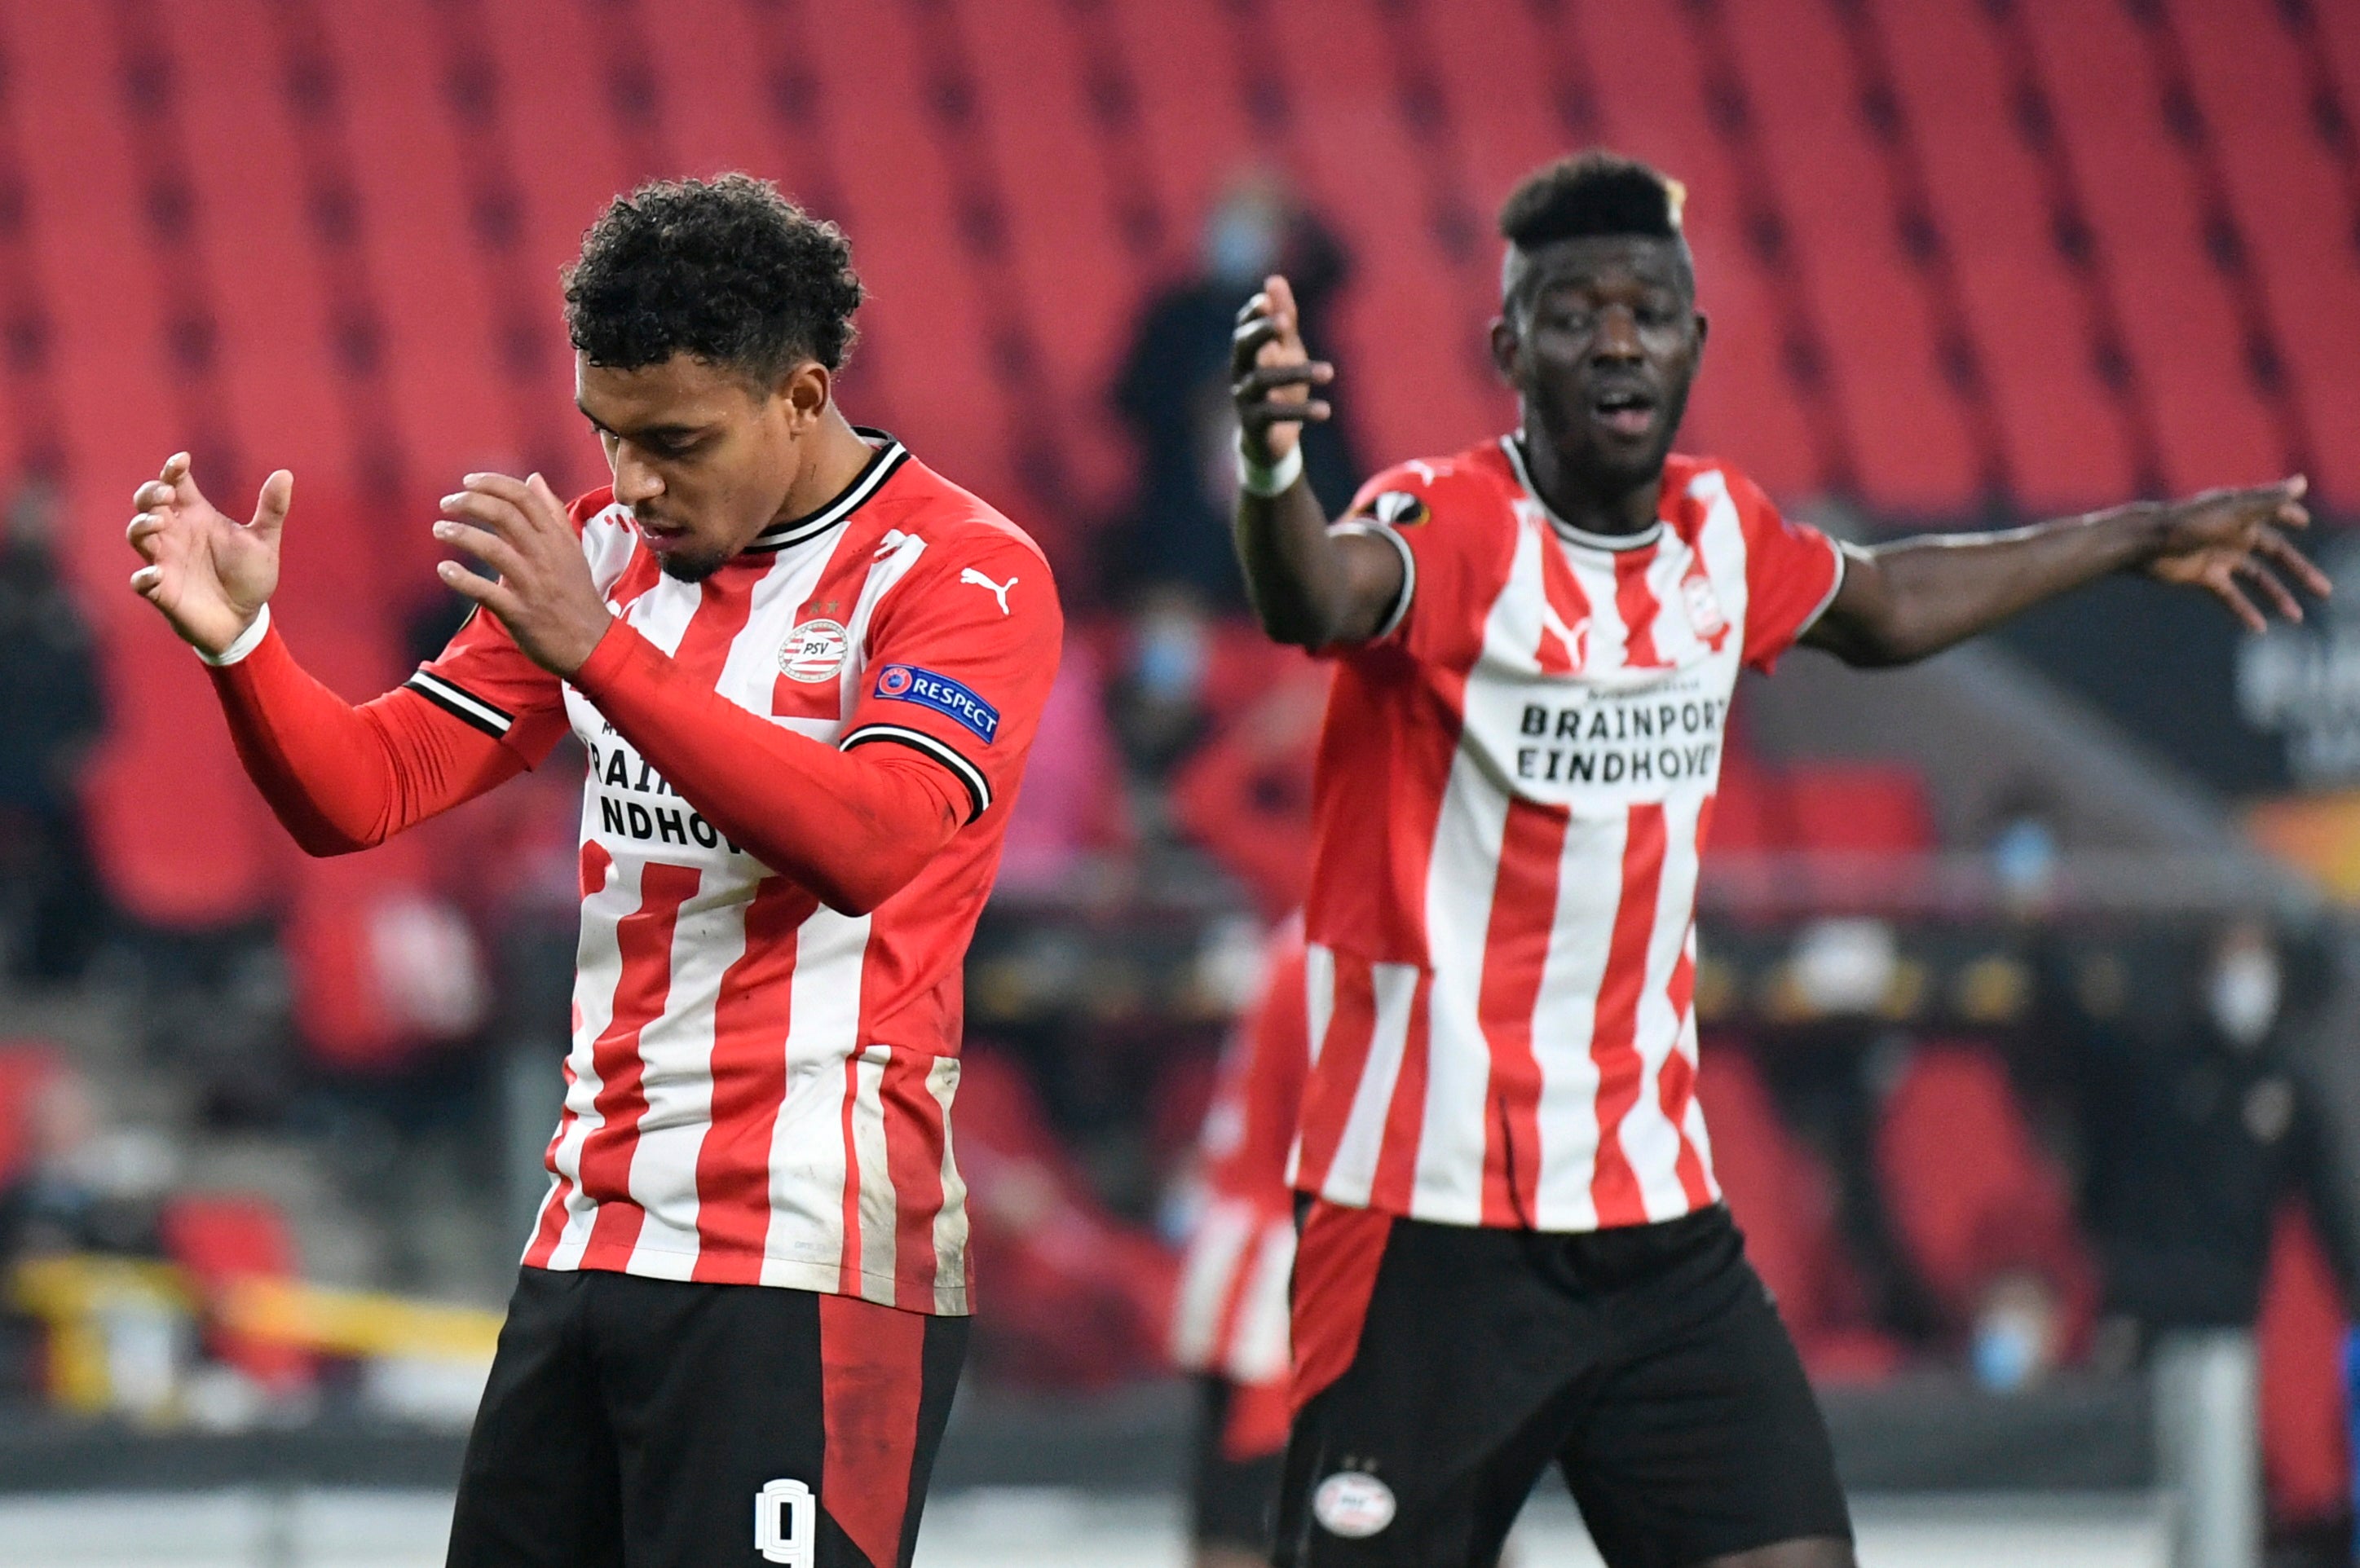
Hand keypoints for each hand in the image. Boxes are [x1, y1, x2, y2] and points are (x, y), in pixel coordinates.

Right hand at [125, 453, 288, 656]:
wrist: (245, 619)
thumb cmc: (249, 576)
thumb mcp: (264, 541)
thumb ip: (272, 509)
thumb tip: (285, 473)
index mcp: (197, 516)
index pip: (176, 484)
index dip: (173, 469)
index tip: (182, 460)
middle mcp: (175, 534)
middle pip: (146, 503)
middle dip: (150, 494)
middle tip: (167, 495)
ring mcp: (165, 561)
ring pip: (137, 535)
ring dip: (142, 526)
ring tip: (158, 523)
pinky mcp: (161, 590)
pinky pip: (141, 581)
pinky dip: (144, 576)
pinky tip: (156, 573)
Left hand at [434, 473, 612, 675]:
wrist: (592, 644)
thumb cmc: (577, 595)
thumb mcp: (572, 550)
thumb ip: (552, 513)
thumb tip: (534, 478)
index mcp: (557, 540)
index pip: (524, 498)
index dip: (492, 484)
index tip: (467, 481)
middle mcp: (545, 558)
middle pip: (505, 516)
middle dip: (471, 503)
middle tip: (447, 503)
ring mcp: (532, 585)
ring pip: (494, 549)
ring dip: (462, 535)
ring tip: (439, 529)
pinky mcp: (519, 613)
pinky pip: (485, 591)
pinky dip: (461, 579)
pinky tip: (444, 569)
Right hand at [1231, 274, 1333, 465]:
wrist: (1271, 439)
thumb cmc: (1280, 387)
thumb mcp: (1285, 350)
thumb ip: (1283, 318)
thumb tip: (1274, 280)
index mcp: (1248, 351)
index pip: (1244, 326)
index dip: (1253, 314)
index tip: (1266, 301)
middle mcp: (1240, 371)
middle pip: (1244, 346)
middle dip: (1261, 332)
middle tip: (1283, 323)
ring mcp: (1244, 397)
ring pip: (1263, 380)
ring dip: (1297, 373)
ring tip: (1329, 372)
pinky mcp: (1253, 423)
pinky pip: (1274, 414)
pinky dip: (1301, 411)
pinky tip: (1326, 410)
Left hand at [2143, 476, 2329, 631]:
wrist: (2147, 544)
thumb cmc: (2189, 521)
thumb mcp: (2234, 511)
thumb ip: (2269, 500)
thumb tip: (2303, 482)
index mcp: (2243, 515)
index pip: (2275, 513)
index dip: (2290, 516)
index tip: (2304, 523)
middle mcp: (2235, 535)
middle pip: (2276, 554)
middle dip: (2300, 571)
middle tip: (2324, 591)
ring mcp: (2221, 556)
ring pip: (2257, 579)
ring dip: (2277, 597)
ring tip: (2296, 617)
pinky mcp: (2205, 575)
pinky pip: (2230, 596)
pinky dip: (2244, 610)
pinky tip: (2260, 627)